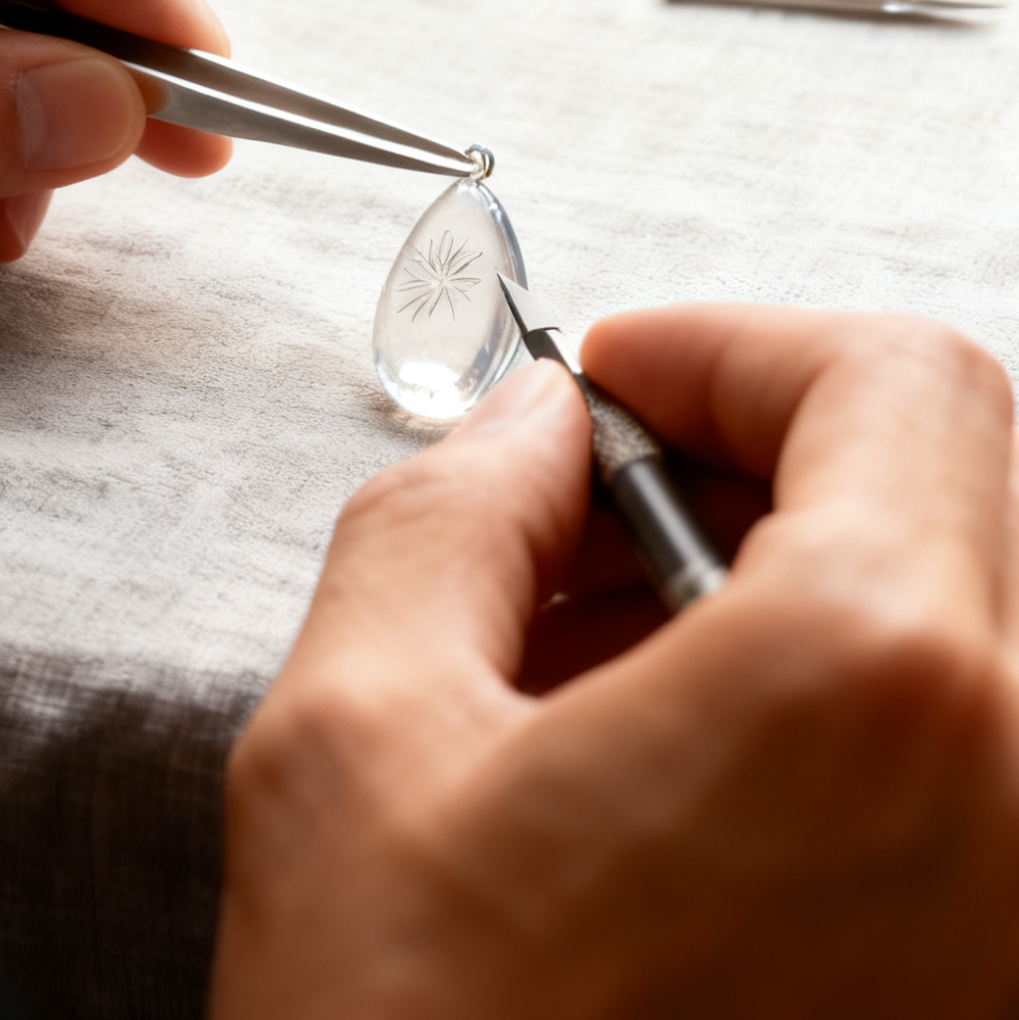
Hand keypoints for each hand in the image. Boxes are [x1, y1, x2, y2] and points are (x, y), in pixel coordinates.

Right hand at [210, 306, 1018, 1018]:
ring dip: (782, 579)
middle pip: (945, 478)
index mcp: (878, 695)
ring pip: (955, 612)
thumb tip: (535, 428)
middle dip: (757, 455)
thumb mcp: (351, 752)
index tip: (624, 381)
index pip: (890, 377)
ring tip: (606, 655)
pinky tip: (675, 765)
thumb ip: (447, 516)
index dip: (736, 347)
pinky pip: (960, 750)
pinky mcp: (1010, 974)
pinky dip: (830, 702)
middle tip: (601, 510)